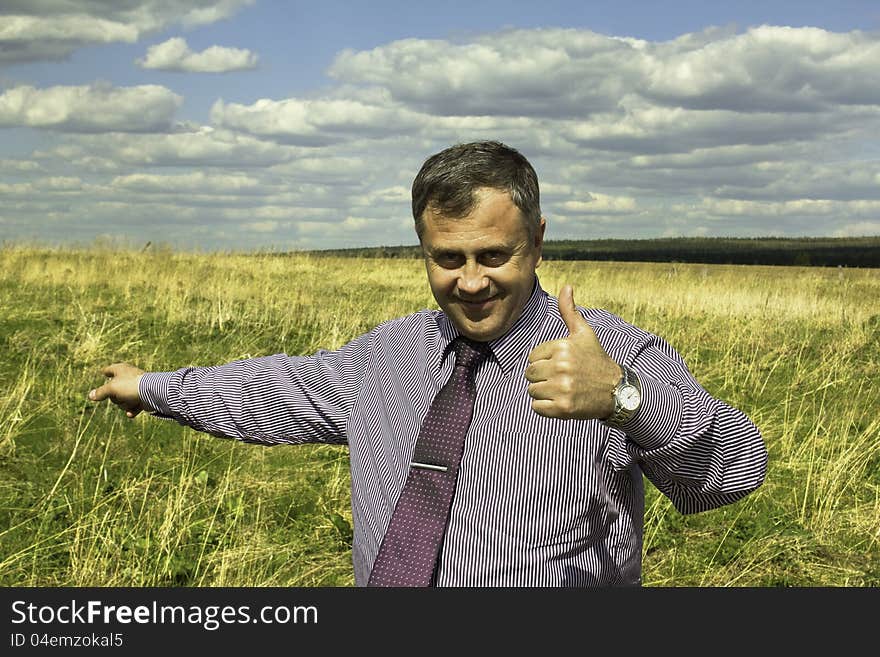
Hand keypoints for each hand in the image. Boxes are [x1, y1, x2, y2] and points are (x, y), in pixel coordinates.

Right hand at [88, 363, 145, 417]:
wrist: (152, 393)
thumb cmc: (131, 386)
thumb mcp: (111, 389)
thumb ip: (100, 393)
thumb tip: (91, 396)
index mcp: (121, 370)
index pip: (110, 369)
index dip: (107, 371)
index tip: (104, 372)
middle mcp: (129, 378)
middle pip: (113, 391)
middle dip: (115, 397)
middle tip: (121, 394)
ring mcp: (136, 388)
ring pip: (122, 400)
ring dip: (125, 403)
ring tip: (132, 399)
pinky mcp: (142, 397)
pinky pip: (132, 406)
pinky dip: (132, 410)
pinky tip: (131, 413)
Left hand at [525, 285, 621, 419]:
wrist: (616, 390)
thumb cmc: (596, 359)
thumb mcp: (584, 334)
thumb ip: (570, 311)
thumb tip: (566, 286)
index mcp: (562, 347)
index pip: (532, 357)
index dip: (544, 362)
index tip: (561, 365)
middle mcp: (561, 366)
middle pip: (530, 374)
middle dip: (542, 378)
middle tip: (561, 379)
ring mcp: (562, 388)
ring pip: (532, 391)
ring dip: (543, 393)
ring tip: (562, 390)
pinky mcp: (563, 408)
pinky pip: (537, 408)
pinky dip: (545, 408)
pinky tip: (561, 402)